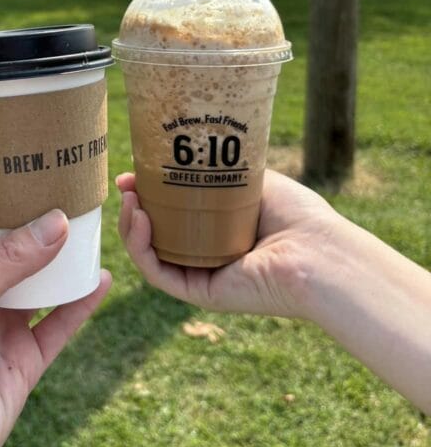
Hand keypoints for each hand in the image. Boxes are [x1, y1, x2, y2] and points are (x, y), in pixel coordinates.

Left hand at [0, 203, 110, 446]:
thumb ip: (7, 262)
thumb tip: (55, 222)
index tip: (7, 161)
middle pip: (6, 251)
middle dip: (30, 222)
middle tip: (61, 187)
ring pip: (36, 285)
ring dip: (59, 260)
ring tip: (89, 225)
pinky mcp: (21, 365)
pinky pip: (56, 326)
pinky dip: (78, 304)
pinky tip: (100, 279)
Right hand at [117, 169, 339, 318]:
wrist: (319, 253)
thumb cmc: (298, 215)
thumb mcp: (250, 176)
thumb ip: (214, 167)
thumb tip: (172, 153)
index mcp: (219, 230)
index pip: (172, 214)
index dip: (147, 194)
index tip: (131, 174)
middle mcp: (208, 254)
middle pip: (155, 234)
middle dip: (133, 208)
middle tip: (125, 185)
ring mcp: (203, 275)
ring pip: (150, 254)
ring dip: (130, 227)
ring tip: (129, 200)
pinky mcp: (200, 293)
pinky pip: (158, 273)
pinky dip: (140, 248)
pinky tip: (139, 219)